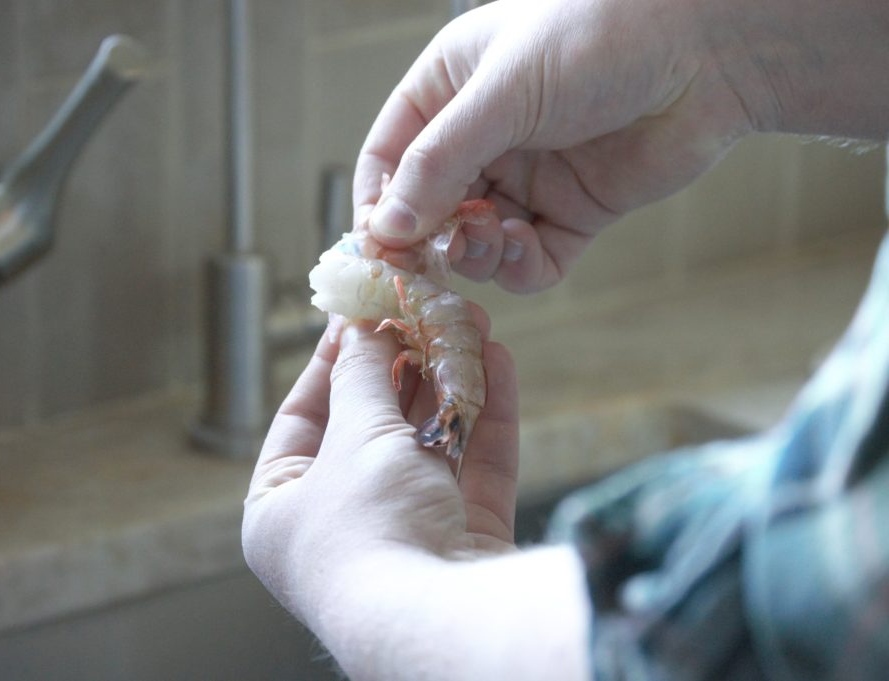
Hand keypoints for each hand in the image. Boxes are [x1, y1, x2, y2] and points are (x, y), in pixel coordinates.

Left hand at [243, 315, 518, 621]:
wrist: (441, 622)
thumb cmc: (370, 530)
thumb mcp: (355, 437)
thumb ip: (361, 377)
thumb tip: (359, 329)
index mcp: (284, 510)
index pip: (302, 418)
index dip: (331, 361)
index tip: (358, 312)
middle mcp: (340, 525)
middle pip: (371, 427)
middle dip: (402, 365)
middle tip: (422, 308)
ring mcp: (405, 536)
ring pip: (428, 443)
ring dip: (448, 381)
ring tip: (468, 320)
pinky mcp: (463, 542)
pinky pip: (472, 468)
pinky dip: (484, 416)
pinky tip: (496, 362)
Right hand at [355, 0, 888, 292]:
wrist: (708, 52)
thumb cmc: (599, 39)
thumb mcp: (503, 92)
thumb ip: (440, 160)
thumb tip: (386, 227)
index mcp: (451, 90)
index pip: (390, 156)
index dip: (378, 202)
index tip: (377, 246)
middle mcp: (484, 137)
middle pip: (428, 207)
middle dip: (428, 236)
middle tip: (432, 259)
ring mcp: (528, 177)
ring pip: (475, 240)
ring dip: (474, 252)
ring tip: (492, 239)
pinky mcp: (572, 213)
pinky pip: (529, 260)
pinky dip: (520, 267)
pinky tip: (525, 250)